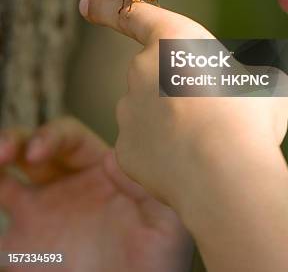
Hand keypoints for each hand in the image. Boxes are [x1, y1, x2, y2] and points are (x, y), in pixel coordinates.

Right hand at [0, 116, 193, 271]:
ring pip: (6, 178)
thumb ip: (145, 184)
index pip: (69, 137)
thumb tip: (110, 158)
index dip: (51, 135)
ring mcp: (41, 216)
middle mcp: (67, 186)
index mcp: (99, 171)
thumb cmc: (156, 263)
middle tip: (4, 151)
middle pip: (32, 147)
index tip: (38, 152)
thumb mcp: (165, 219)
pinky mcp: (21, 251)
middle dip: (14, 139)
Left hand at [78, 0, 287, 218]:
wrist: (225, 173)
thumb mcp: (267, 86)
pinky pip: (145, 147)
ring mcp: (128, 111)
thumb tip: (260, 88)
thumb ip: (253, 79)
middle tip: (214, 115)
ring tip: (208, 145)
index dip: (107, 7)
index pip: (133, 15)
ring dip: (172, 123)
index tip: (86, 4)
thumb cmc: (248, 118)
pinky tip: (190, 165)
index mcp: (173, 41)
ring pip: (149, 113)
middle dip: (176, 90)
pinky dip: (163, 154)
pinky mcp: (125, 149)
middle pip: (154, 75)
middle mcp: (141, 70)